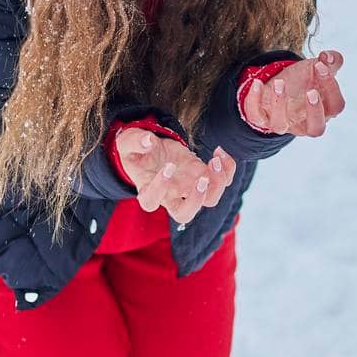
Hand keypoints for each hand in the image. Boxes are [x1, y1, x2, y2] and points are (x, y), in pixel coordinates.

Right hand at [114, 129, 235, 225]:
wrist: (151, 149)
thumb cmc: (136, 150)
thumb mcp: (128, 141)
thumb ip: (135, 141)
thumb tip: (148, 141)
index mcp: (147, 189)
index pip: (151, 201)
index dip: (160, 188)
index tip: (167, 166)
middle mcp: (170, 195)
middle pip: (184, 215)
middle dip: (196, 200)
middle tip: (201, 179)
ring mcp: (188, 188)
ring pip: (209, 201)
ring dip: (218, 183)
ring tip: (215, 160)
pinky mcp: (202, 176)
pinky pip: (222, 182)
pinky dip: (228, 169)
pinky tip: (219, 152)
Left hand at [241, 49, 345, 137]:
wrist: (278, 86)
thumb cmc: (303, 81)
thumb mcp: (318, 68)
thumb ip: (331, 61)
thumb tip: (327, 57)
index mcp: (324, 110)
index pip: (335, 106)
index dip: (331, 87)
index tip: (320, 65)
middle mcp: (304, 121)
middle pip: (316, 128)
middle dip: (314, 111)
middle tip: (311, 91)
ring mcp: (282, 123)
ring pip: (280, 126)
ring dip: (280, 104)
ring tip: (279, 82)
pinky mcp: (261, 119)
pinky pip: (256, 116)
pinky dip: (254, 100)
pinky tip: (257, 82)